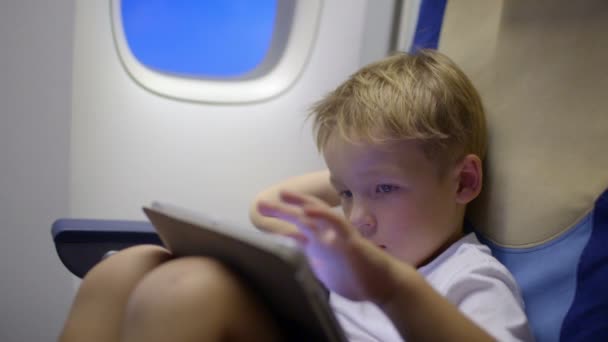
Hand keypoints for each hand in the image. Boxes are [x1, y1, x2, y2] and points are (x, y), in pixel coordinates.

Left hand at [258, 190, 401, 303]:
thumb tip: (303, 262)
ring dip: (299, 203)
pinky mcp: (351, 240)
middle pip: (302, 218)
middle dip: (281, 211)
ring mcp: (339, 237)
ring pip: (317, 214)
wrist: (385, 286)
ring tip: (283, 194)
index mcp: (321, 245)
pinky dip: (322, 214)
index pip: (297, 229)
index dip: (280, 224)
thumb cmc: (359, 279)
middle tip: (260, 205)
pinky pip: (336, 223)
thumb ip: (315, 265)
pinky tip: (308, 209)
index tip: (262, 219)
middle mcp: (328, 237)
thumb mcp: (328, 274)